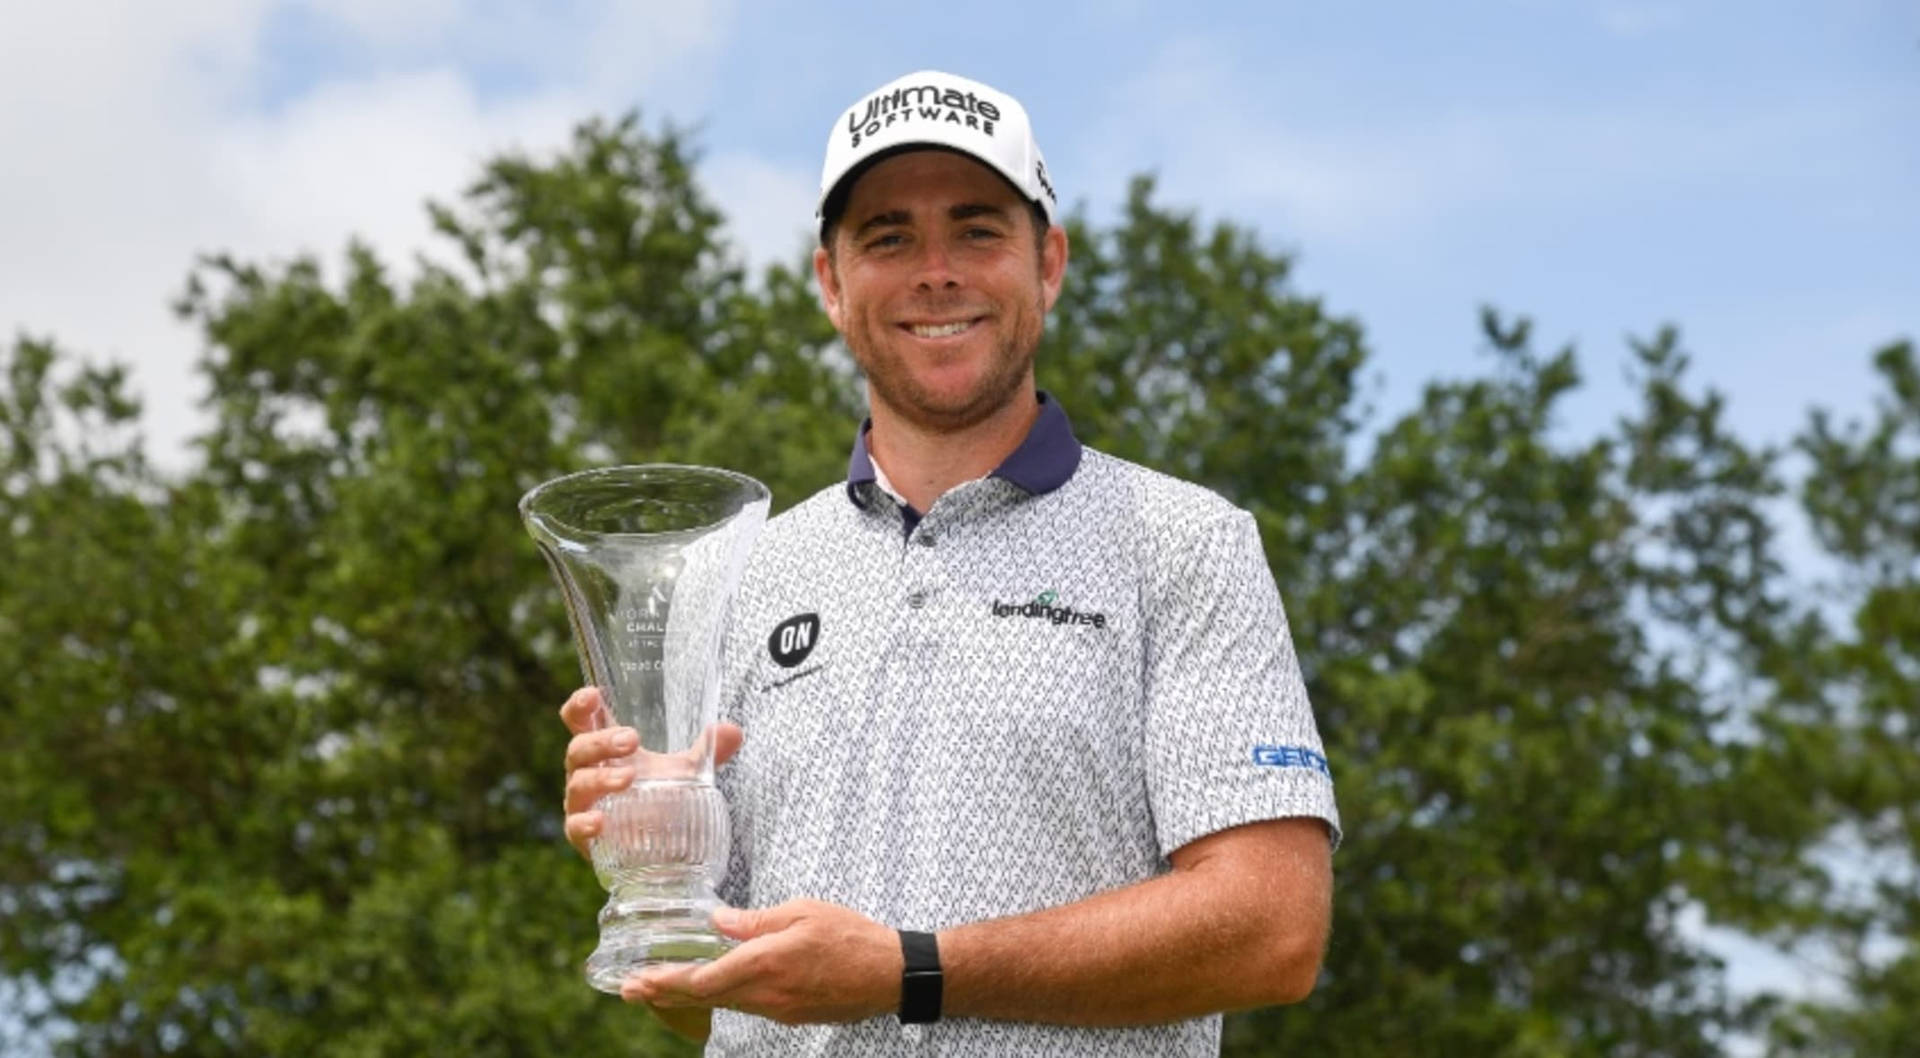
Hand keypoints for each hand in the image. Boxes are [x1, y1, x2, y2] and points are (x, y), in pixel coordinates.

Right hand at [559, 686, 743, 859]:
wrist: (654, 850)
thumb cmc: (658, 798)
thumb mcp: (685, 772)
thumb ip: (708, 752)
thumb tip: (733, 731)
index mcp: (605, 750)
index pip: (581, 721)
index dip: (579, 706)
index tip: (593, 696)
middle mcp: (587, 772)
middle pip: (579, 749)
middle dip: (602, 741)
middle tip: (633, 740)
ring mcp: (582, 805)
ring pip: (579, 784)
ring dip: (601, 778)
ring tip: (629, 779)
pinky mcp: (583, 837)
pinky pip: (574, 828)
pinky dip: (585, 823)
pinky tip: (600, 822)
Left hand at [623, 900, 903, 1025]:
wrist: (889, 975)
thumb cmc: (850, 935)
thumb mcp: (802, 912)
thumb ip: (757, 921)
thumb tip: (718, 922)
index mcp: (765, 962)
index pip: (703, 979)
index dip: (667, 982)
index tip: (637, 980)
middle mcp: (765, 994)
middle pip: (704, 998)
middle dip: (663, 993)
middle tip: (628, 990)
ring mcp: (777, 1010)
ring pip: (723, 1005)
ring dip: (687, 998)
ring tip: (657, 990)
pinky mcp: (789, 1015)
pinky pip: (745, 1007)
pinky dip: (719, 999)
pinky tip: (708, 991)